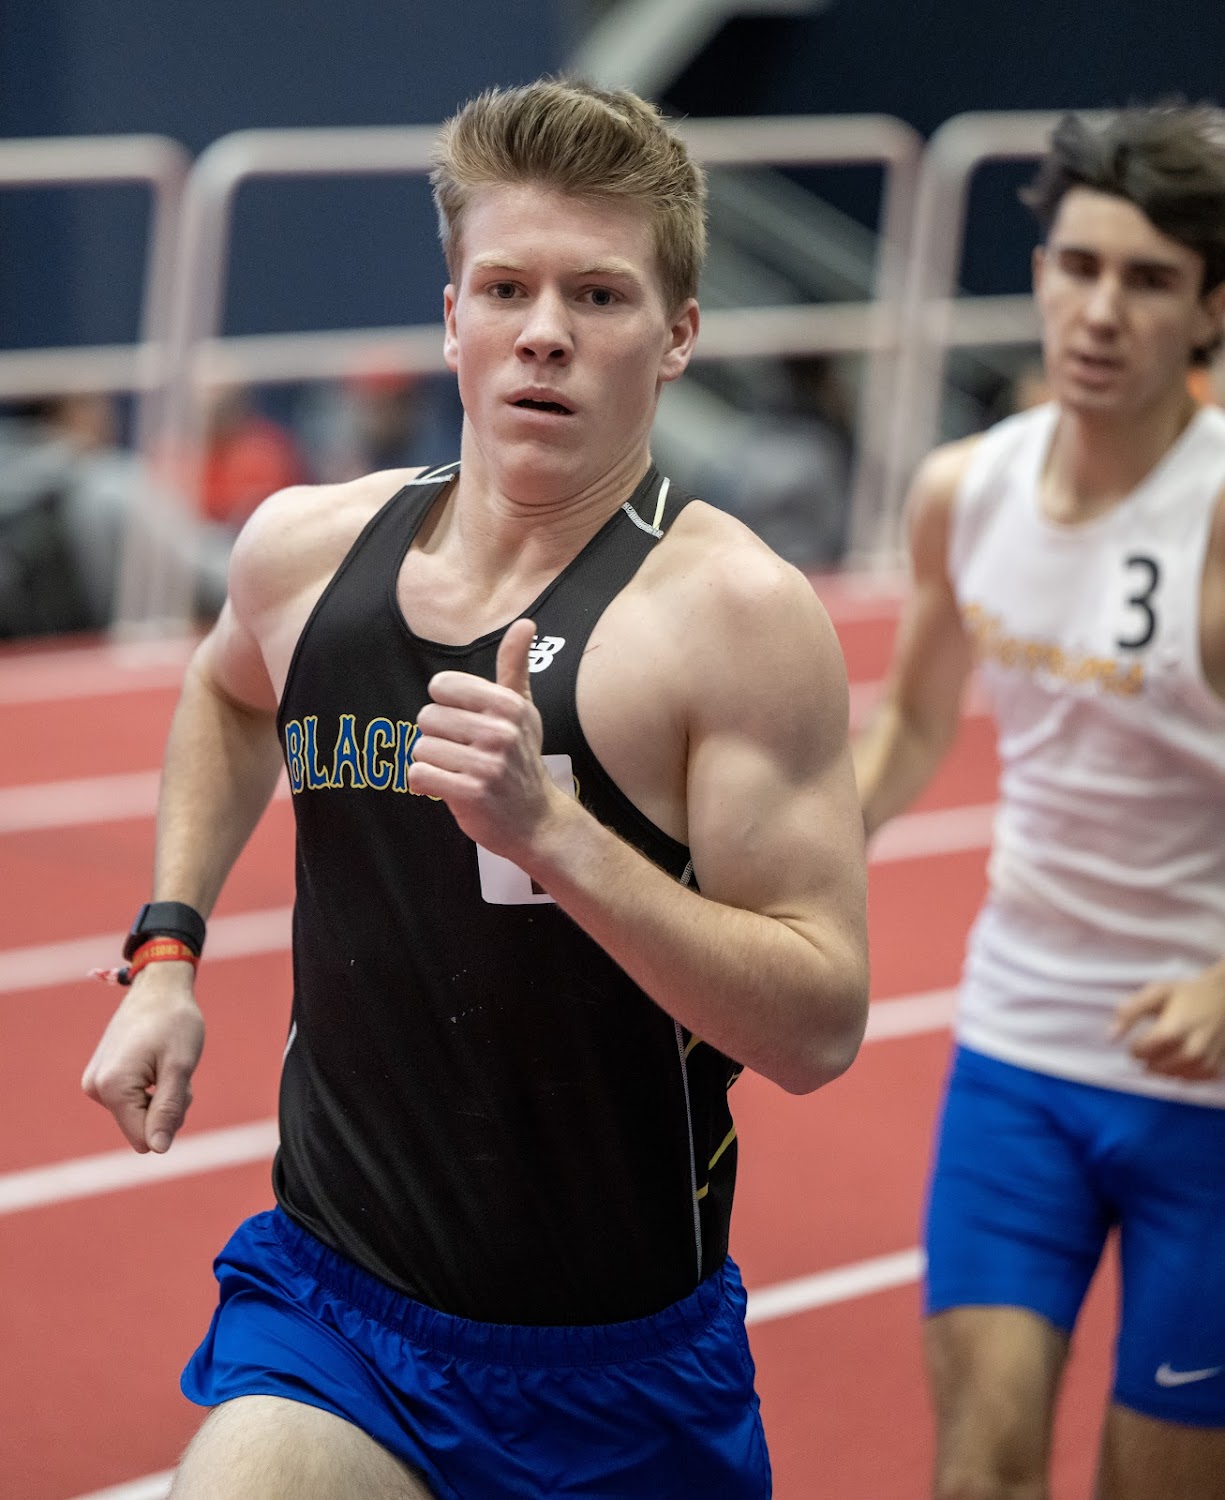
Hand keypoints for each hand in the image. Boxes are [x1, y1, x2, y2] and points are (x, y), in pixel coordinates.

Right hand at [81, 962, 204, 1151]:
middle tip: (176, 1070)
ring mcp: (95, 1083)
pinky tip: (155, 1061)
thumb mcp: (180, 1067)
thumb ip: (168, 1109)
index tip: (178, 1086)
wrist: (159, 987)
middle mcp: (96, 1089)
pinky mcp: (101, 1077)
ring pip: (139, 1114)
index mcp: (113, 1088)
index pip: (144, 1138)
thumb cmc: (175, 1022)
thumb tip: (158, 1150)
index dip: (171, 1118)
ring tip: (166, 1062)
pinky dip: (150, 1087)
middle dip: (167, 1105)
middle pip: (142, 1127)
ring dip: (161, 1095)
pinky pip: (131, 1100)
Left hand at [409, 618, 566, 858]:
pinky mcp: (471, 793)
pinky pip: (419, 775)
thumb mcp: (522, 711)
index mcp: (508, 704)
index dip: (445, 707)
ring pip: (420, 748)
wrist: (535, 821)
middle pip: (427, 718)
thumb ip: (515, 667)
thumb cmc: (521, 759)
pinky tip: (445, 788)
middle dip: (436, 738)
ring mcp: (487, 764)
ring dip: (431, 763)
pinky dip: (424, 784)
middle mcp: (500, 731)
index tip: (465, 725)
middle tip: (462, 754)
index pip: (442, 687)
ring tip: (456, 772)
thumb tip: (525, 623)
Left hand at [1112, 966, 1224, 1081]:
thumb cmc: (1187, 993)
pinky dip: (1183, 1075)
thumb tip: (1111, 1037)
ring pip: (1179, 1076)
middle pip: (1163, 1066)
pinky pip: (1196, 1079)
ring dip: (1163, 1071)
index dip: (1136, 1050)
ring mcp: (1209, 1057)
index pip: (1148, 1050)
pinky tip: (1177, 1065)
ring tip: (1158, 1061)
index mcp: (1177, 1026)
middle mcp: (1196, 1045)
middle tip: (1145, 1055)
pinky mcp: (1218, 1065)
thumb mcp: (1157, 993)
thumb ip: (1131, 1012)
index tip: (1134, 1046)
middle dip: (1148, 1063)